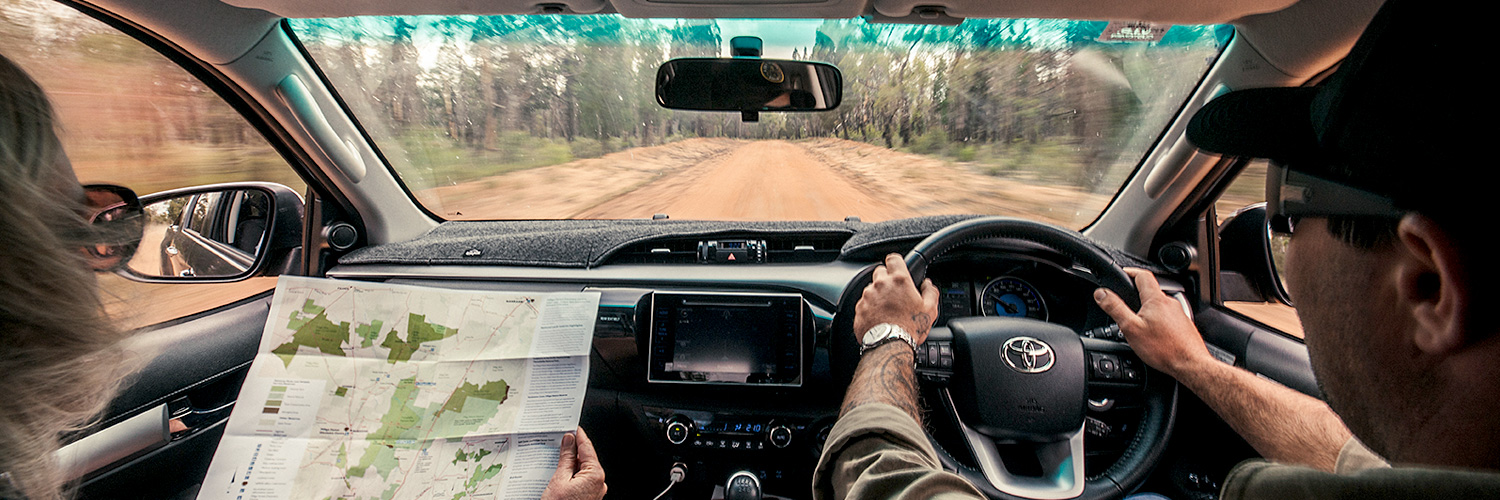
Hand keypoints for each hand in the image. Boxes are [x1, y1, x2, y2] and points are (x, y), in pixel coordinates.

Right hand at [541, 427, 606, 499]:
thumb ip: (566, 459)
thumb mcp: (559, 480)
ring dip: (570, 464)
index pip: (587, 447)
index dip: (578, 435)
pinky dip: (572, 475)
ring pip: (582, 470)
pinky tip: (560, 473)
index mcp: (595, 475)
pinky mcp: (589, 496)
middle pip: (585, 458)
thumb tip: (569, 441)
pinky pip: (581, 480)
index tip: (572, 427)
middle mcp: (599, 483)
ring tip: (556, 458)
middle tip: (559, 441)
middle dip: (572, 450)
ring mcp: (595, 491)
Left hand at [854, 253, 939, 344]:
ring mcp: (868, 296)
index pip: (893, 259)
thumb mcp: (930, 309)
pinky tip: (879, 317)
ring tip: (887, 309)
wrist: (890, 345)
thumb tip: (928, 284)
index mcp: (899, 281)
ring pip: (871, 288)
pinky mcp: (859, 308)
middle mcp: (881, 285)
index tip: (898, 269)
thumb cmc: (910, 327)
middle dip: (886, 279)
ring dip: (877, 294)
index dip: (896, 263)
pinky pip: (864, 302)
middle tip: (895, 293)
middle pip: (880, 272)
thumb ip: (930, 292)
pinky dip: (870, 307)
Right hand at [1093, 268, 1214, 377]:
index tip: (1121, 274)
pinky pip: (1166, 317)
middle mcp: (1170, 303)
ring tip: (1136, 323)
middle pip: (1150, 290)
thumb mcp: (1131, 328)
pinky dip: (1156, 321)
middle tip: (1124, 303)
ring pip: (1158, 305)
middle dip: (1136, 294)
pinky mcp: (1183, 325)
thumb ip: (1115, 308)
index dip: (1130, 272)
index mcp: (1156, 299)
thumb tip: (1101, 293)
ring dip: (1146, 310)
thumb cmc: (1164, 349)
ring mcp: (1179, 314)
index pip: (1142, 275)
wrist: (1190, 365)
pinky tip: (1152, 335)